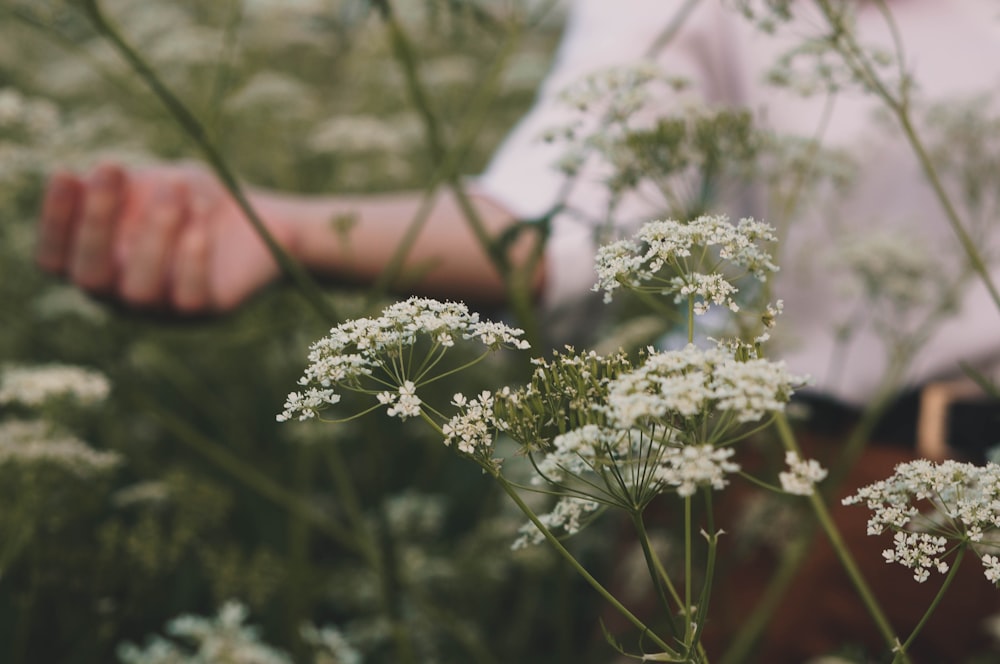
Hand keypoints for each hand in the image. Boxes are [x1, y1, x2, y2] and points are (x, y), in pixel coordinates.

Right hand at [36, 162, 295, 312]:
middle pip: (91, 277)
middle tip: (111, 167)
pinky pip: (190, 297)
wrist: (264, 218)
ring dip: (154, 233)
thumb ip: (125, 186)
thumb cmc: (196, 198)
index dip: (53, 222)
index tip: (66, 173)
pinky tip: (201, 224)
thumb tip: (91, 182)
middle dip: (96, 220)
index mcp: (99, 264)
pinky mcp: (210, 311)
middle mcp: (125, 295)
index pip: (55, 259)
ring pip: (140, 290)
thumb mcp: (156, 181)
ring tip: (175, 187)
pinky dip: (192, 260)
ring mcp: (166, 310)